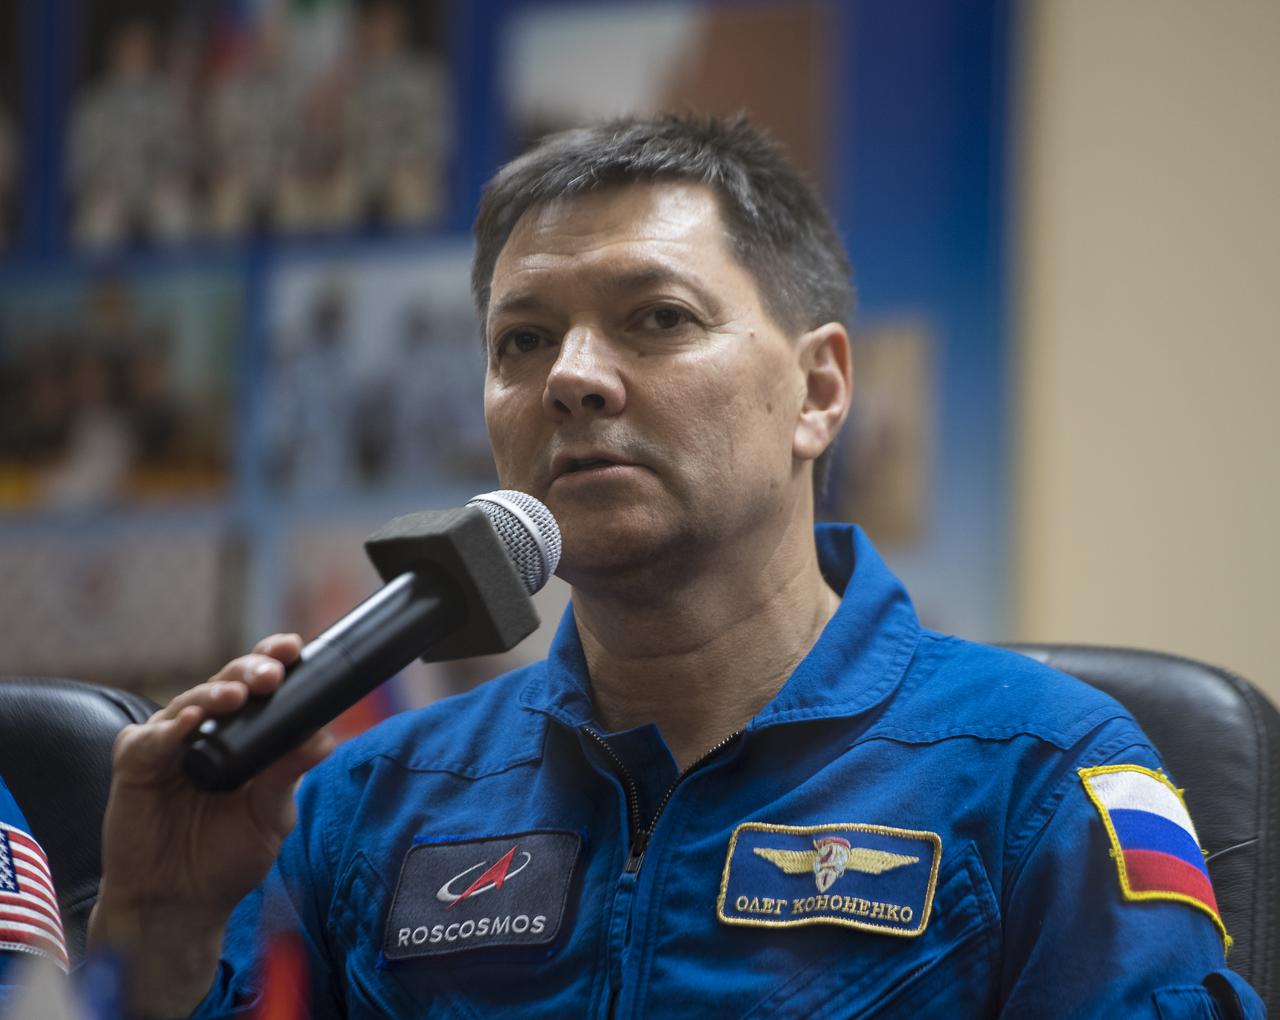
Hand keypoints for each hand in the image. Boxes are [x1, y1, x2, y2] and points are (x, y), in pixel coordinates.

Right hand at [88, 634, 334, 1015]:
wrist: (180, 904)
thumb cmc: (228, 856)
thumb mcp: (270, 815)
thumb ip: (289, 774)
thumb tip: (326, 738)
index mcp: (245, 733)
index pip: (260, 684)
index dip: (275, 660)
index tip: (295, 648)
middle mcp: (208, 728)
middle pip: (228, 682)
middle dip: (251, 670)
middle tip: (271, 673)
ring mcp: (169, 743)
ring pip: (191, 701)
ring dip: (215, 693)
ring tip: (237, 695)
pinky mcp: (135, 764)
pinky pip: (151, 738)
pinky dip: (171, 728)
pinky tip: (192, 722)